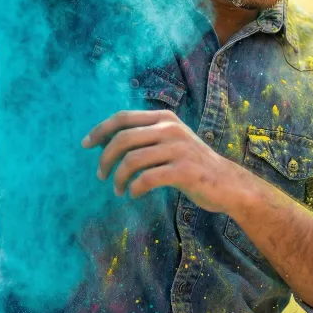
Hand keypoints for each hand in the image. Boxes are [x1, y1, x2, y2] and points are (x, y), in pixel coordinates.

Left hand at [82, 109, 243, 211]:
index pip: (123, 117)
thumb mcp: (171, 141)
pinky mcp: (184, 170)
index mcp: (165, 118)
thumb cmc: (193, 164)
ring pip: (132, 160)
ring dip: (118, 178)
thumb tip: (106, 141)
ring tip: (117, 190)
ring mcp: (178, 148)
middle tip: (100, 175)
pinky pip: (147, 179)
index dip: (100, 130)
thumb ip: (146, 136)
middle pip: (123, 138)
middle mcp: (170, 128)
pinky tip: (133, 194)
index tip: (85, 145)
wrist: (227, 183)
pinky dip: (134, 188)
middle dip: (105, 158)